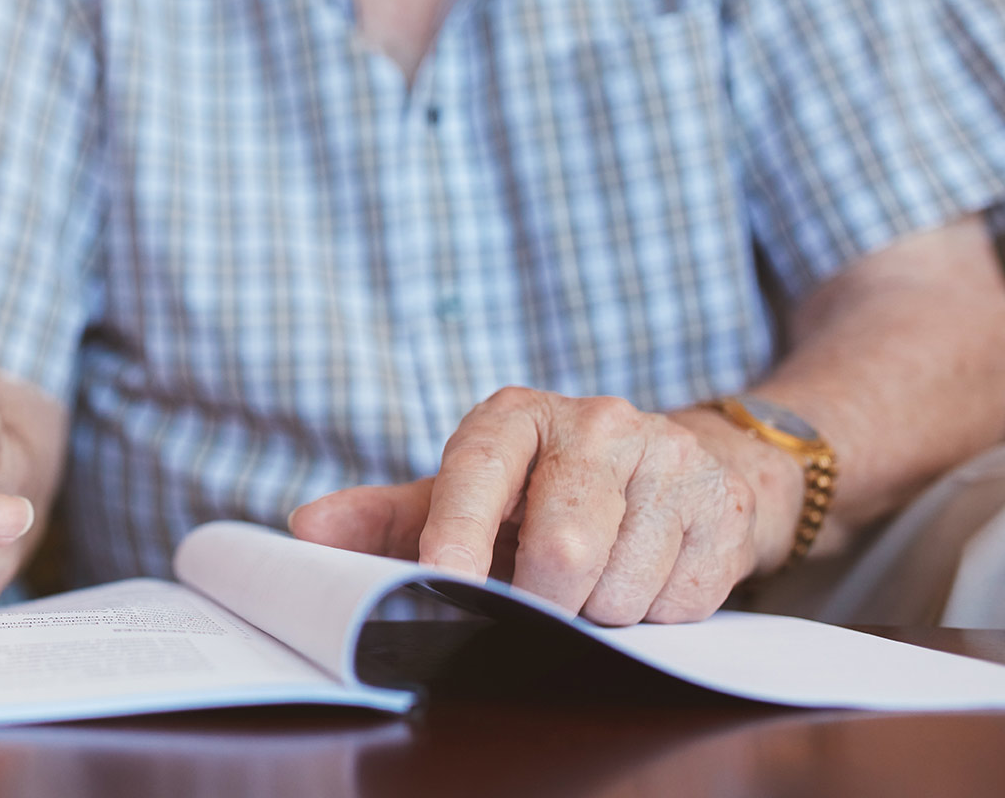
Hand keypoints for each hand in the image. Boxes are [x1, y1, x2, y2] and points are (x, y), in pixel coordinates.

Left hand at [290, 387, 803, 623]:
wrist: (683, 465)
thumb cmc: (547, 490)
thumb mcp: (466, 493)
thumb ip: (385, 517)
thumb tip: (305, 531)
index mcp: (514, 417)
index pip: (479, 471)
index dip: (458, 533)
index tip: (442, 579)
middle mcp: (596, 423)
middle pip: (562, 546)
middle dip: (542, 598)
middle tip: (536, 600)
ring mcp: (668, 461)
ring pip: (620, 587)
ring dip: (599, 611)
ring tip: (592, 580)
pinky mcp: (724, 507)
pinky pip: (678, 602)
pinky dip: (654, 613)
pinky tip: (645, 575)